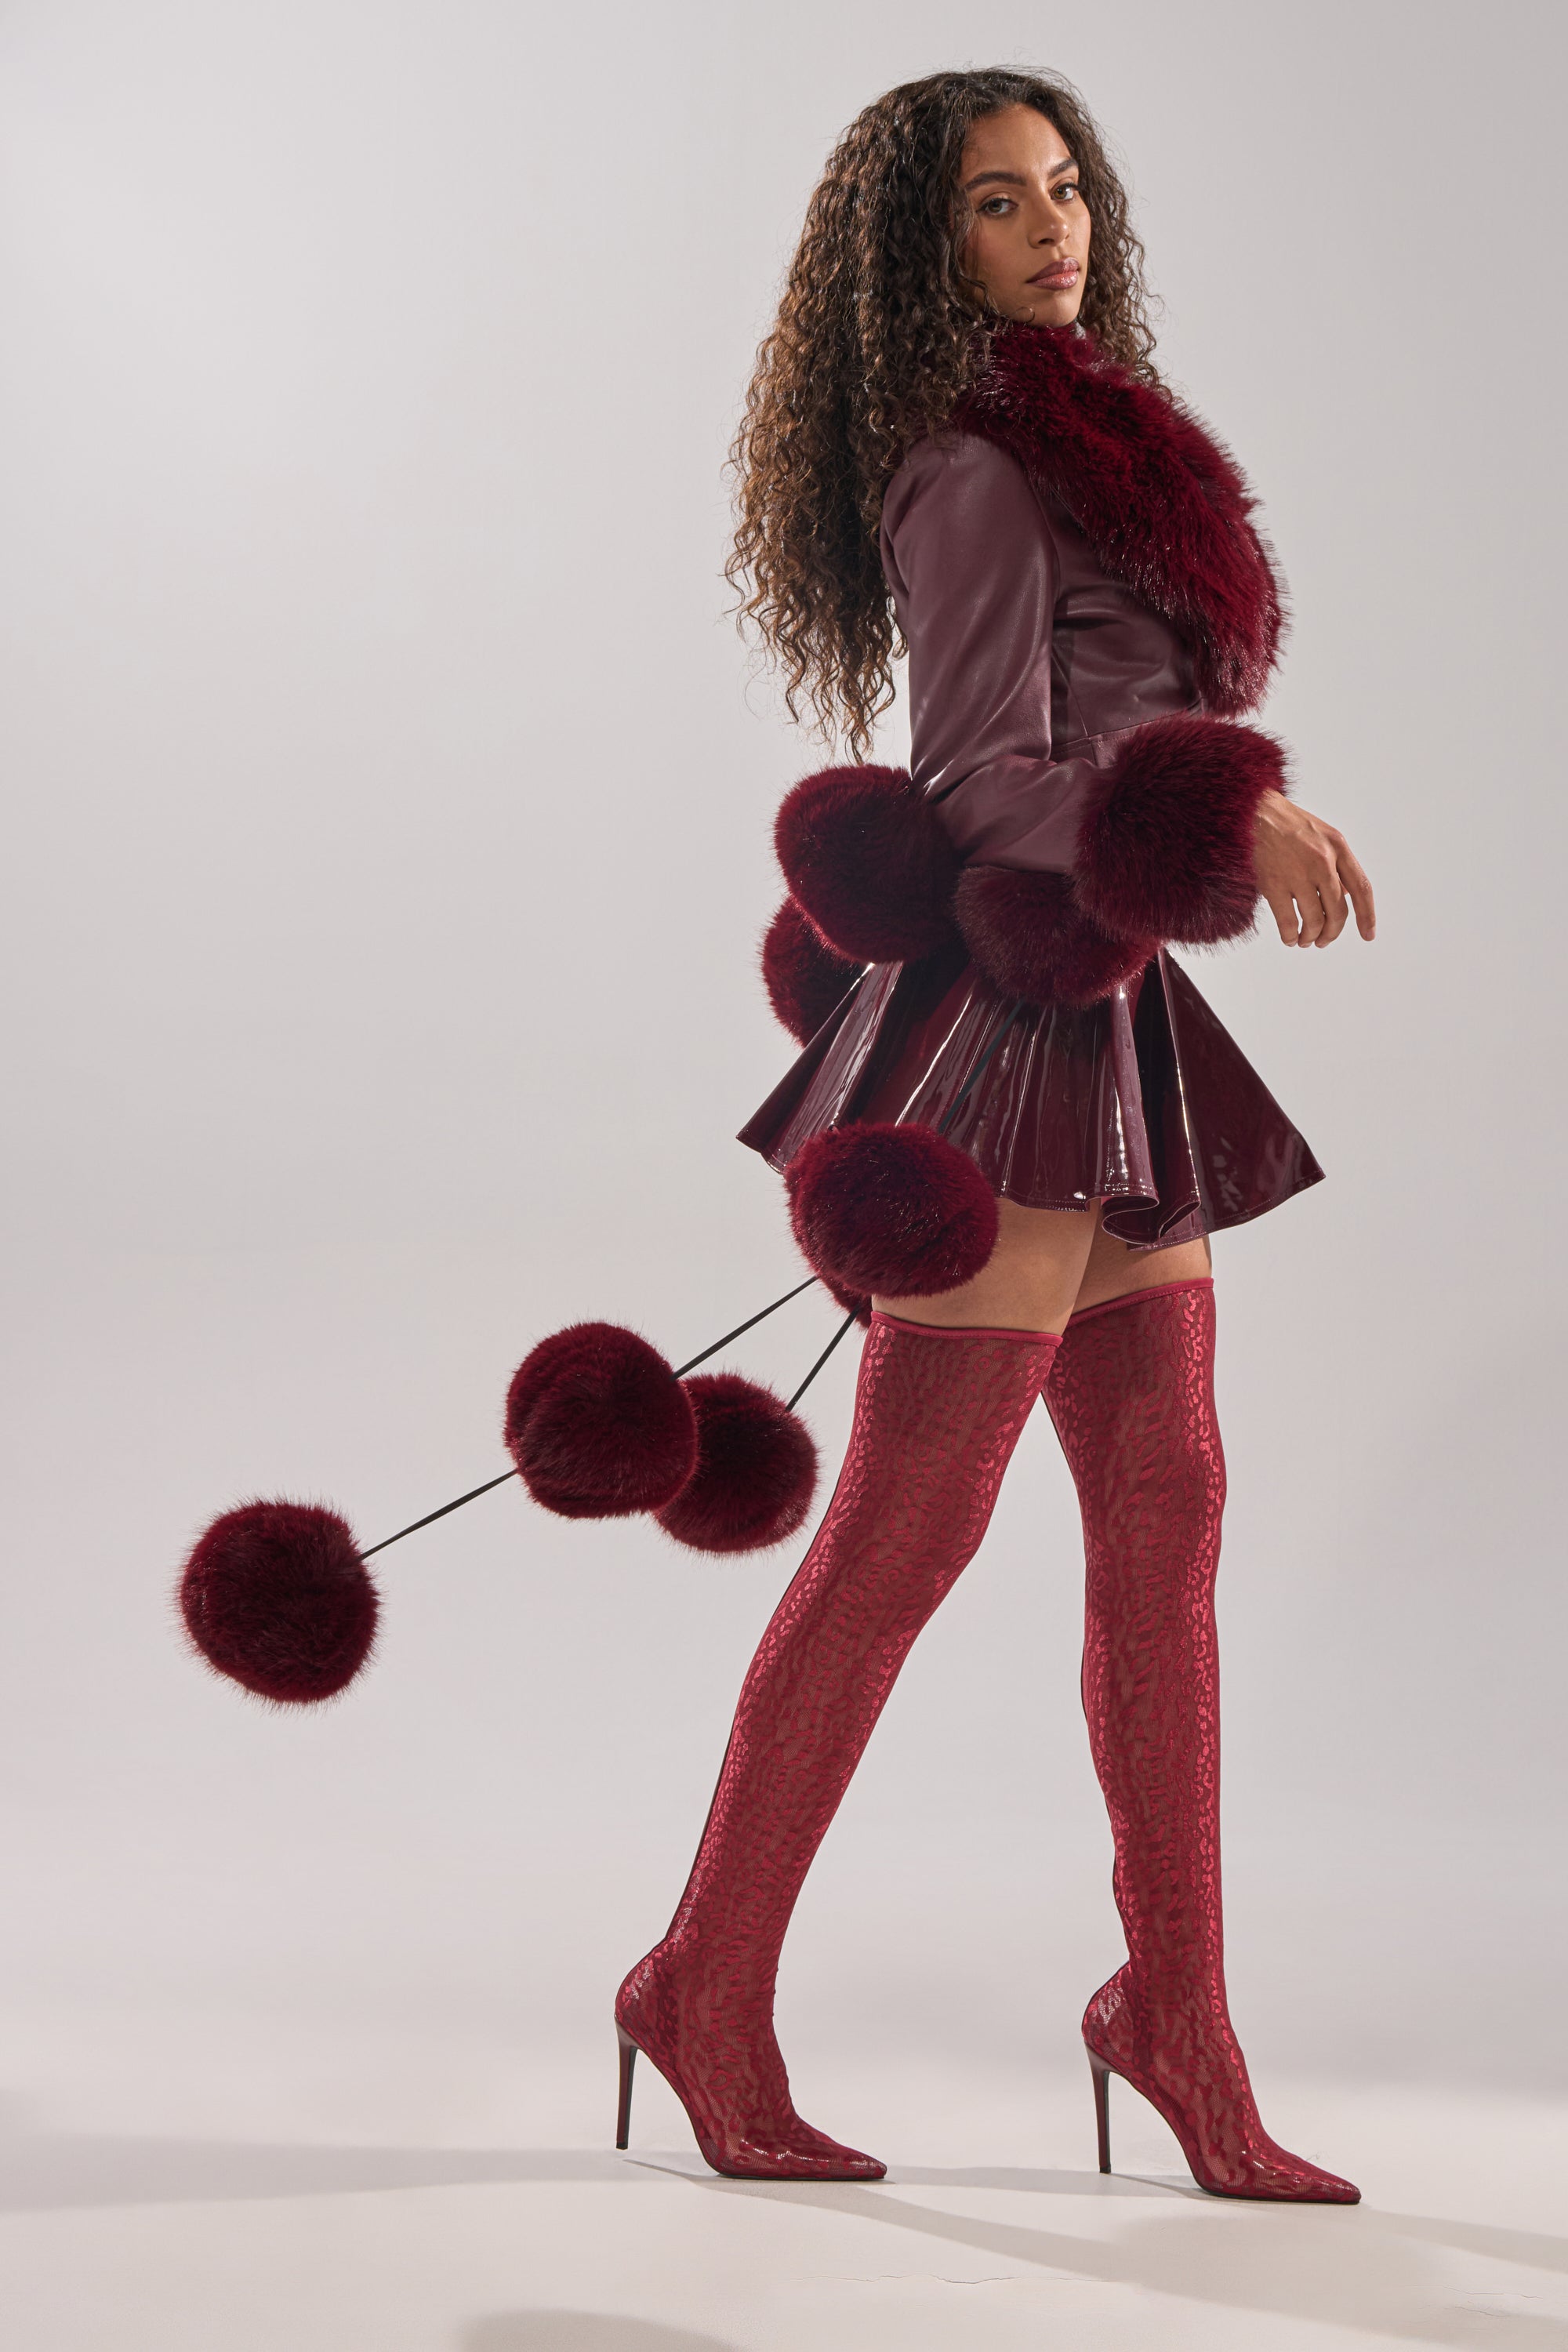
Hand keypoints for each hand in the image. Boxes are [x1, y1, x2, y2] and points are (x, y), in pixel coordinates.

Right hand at [1252, 791, 1375, 947]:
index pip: (1361, 888)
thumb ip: (1336, 861)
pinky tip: (1289, 938)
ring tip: (1305, 940)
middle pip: (1338, 911)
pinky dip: (1290, 936)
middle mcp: (1322, 861)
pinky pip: (1288, 922)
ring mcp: (1298, 874)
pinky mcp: (1273, 884)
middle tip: (1324, 940)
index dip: (1367, 916)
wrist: (1250, 812)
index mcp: (1338, 846)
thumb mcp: (1321, 833)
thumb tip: (1346, 894)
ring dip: (1311, 937)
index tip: (1368, 935)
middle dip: (1332, 932)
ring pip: (1315, 920)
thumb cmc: (1284, 822)